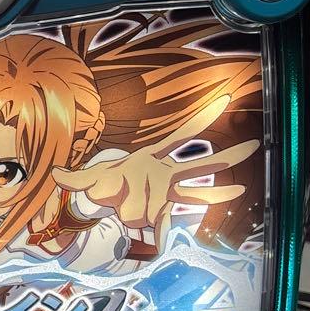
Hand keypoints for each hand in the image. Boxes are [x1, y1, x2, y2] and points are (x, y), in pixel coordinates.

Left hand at [50, 96, 258, 250]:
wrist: (109, 197)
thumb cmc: (105, 182)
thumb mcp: (90, 178)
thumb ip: (75, 177)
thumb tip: (56, 175)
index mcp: (152, 158)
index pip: (178, 138)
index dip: (199, 124)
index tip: (221, 102)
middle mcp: (166, 173)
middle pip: (197, 166)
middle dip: (223, 158)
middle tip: (253, 145)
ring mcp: (170, 190)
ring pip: (198, 187)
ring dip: (218, 190)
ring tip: (244, 183)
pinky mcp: (168, 209)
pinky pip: (187, 207)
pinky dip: (205, 203)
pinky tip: (231, 195)